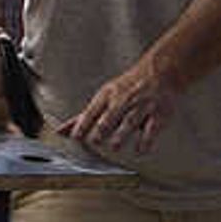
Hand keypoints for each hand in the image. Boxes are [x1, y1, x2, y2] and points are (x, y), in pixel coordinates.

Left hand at [63, 52, 187, 158]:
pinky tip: (140, 150)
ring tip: (114, 145)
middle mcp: (124, 100)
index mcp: (107, 96)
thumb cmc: (126, 88)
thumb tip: (60, 132)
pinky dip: (146, 141)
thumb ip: (83, 117)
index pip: (92, 111)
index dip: (83, 124)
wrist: (160, 71)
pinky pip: (152, 128)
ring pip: (129, 120)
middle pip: (110, 115)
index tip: (76, 137)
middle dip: (102, 128)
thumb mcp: (103, 97)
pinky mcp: (158, 114)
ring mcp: (142, 106)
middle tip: (95, 140)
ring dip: (121, 133)